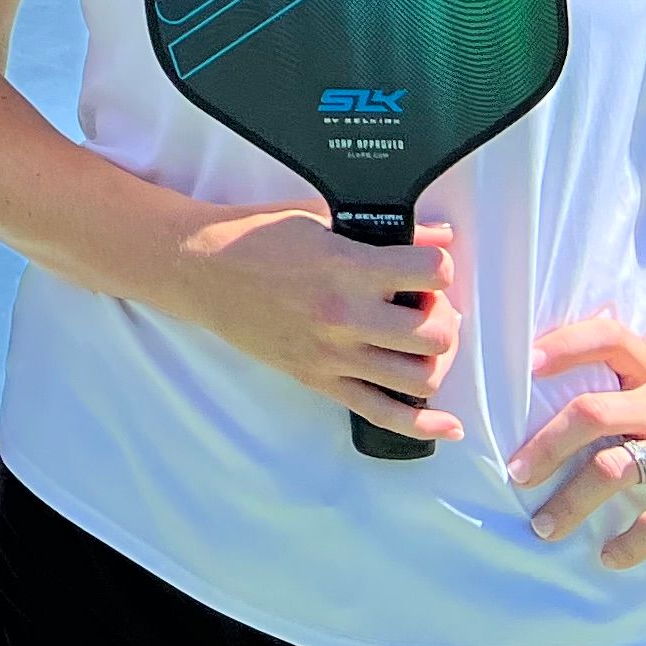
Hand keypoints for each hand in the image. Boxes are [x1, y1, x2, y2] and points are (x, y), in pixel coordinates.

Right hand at [163, 205, 465, 440]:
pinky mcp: (319, 381)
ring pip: (419, 377)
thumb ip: (379, 231)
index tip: (428, 266)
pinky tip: (447, 426)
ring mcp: (333, 355)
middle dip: (442, 317)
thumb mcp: (316, 218)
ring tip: (417, 340)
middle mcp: (345, 316)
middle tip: (424, 304)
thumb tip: (438, 237)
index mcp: (346, 267)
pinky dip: (422, 426)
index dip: (440, 268)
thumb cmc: (253, 236)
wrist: (198, 269)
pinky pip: (382, 414)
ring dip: (432, 359)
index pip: (433, 275)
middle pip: (435, 334)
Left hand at [509, 315, 645, 565]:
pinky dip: (627, 543)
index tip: (522, 363)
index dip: (564, 344)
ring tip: (545, 527)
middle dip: (546, 445)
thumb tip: (539, 402)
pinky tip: (608, 557)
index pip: (608, 337)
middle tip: (514, 473)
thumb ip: (621, 392)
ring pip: (615, 470)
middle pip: (593, 412)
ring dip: (571, 502)